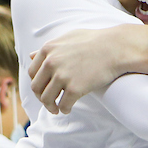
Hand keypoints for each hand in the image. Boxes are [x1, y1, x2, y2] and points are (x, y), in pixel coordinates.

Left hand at [29, 25, 147, 114]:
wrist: (115, 47)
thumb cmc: (95, 41)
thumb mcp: (68, 38)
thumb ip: (50, 48)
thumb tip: (32, 55)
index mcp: (48, 49)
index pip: (32, 72)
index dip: (37, 83)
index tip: (44, 88)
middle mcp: (51, 62)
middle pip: (36, 87)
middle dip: (41, 97)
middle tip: (49, 101)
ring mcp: (62, 76)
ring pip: (46, 99)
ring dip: (50, 106)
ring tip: (56, 108)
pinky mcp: (75, 89)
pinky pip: (63, 105)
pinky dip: (64, 110)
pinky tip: (68, 109)